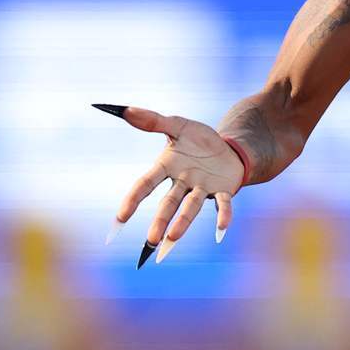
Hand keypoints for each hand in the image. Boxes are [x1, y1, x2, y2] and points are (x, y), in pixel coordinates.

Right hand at [97, 104, 244, 261]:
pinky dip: (223, 216)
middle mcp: (183, 182)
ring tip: (173, 238)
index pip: (146, 184)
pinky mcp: (223, 191)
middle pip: (168, 202)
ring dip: (183, 222)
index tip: (121, 219)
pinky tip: (222, 229)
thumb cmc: (198, 140)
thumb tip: (125, 109)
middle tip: (152, 240)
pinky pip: (223, 204)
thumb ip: (153, 121)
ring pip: (191, 206)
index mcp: (167, 167)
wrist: (228, 148)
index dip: (133, 200)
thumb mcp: (178, 125)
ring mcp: (203, 188)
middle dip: (160, 221)